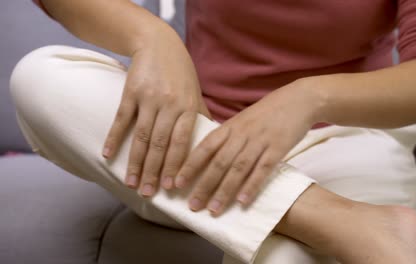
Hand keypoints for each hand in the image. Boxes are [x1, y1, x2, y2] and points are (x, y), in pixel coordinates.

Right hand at [102, 26, 210, 196]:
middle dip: (154, 172)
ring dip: (135, 162)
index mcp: (187, 108)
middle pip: (160, 144)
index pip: (181, 143)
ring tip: (130, 183)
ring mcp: (148, 98)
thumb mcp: (195, 93)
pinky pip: (121, 119)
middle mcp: (169, 105)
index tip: (172, 188)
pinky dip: (114, 138)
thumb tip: (211, 144)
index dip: (176, 166)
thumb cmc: (180, 73)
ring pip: (141, 136)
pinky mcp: (130, 92)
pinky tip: (108, 155)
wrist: (158, 44)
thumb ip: (200, 118)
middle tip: (148, 194)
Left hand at [174, 79, 319, 215]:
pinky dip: (252, 186)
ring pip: (238, 169)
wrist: (299, 100)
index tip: (176, 183)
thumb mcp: (242, 119)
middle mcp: (241, 134)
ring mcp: (260, 141)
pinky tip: (242, 202)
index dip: (189, 166)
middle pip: (219, 162)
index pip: (204, 147)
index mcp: (230, 126)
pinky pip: (263, 169)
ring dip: (224, 191)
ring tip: (214, 210)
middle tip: (193, 206)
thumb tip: (207, 156)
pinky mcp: (278, 148)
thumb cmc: (267, 112)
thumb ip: (226, 136)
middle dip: (204, 186)